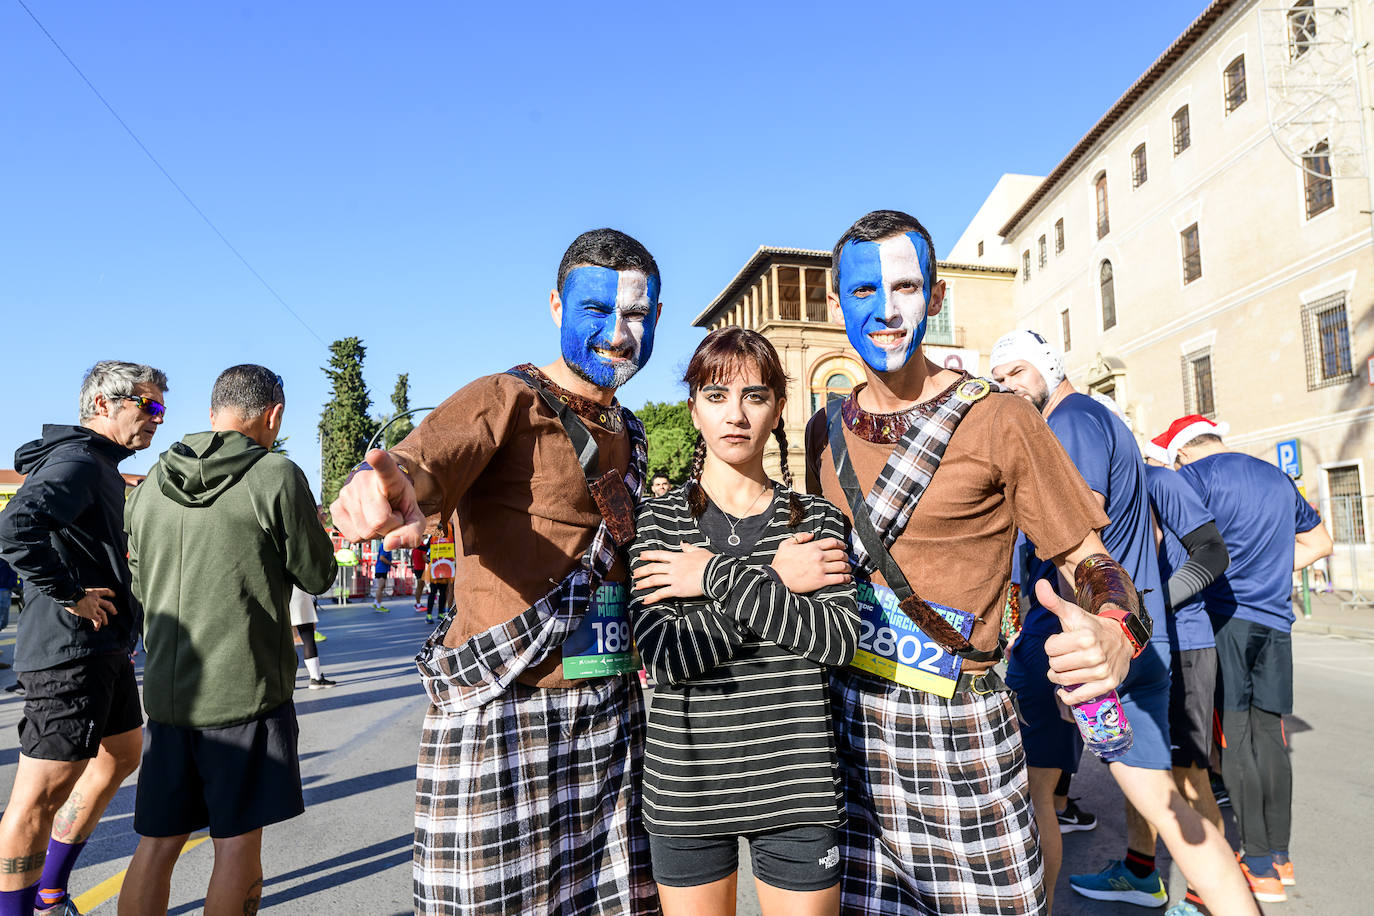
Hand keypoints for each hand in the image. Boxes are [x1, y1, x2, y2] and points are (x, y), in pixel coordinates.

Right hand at [64, 587, 116, 630]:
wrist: (71, 596)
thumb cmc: (72, 593)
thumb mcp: (81, 591)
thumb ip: (84, 596)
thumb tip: (81, 599)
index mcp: (94, 592)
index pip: (105, 591)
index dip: (111, 593)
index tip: (114, 594)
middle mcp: (96, 599)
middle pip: (108, 604)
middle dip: (112, 609)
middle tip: (115, 612)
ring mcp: (95, 607)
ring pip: (103, 614)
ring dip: (105, 619)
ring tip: (105, 623)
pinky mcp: (91, 613)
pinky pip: (97, 620)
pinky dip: (97, 624)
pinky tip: (96, 628)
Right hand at [330, 449, 425, 548]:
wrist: (383, 492)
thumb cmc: (400, 502)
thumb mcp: (415, 516)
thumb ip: (412, 532)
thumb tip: (390, 545)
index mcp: (388, 476)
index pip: (384, 468)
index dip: (380, 462)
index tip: (375, 454)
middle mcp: (362, 481)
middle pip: (378, 522)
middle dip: (390, 527)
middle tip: (392, 515)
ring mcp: (346, 493)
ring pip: (364, 532)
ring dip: (376, 532)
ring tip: (380, 515)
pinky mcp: (335, 506)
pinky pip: (352, 536)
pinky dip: (363, 535)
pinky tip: (367, 520)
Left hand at [632, 543, 713, 604]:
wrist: (715, 573)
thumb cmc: (709, 561)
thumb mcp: (699, 551)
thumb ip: (689, 548)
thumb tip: (683, 543)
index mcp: (678, 557)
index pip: (659, 555)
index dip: (649, 555)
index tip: (640, 556)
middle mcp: (673, 567)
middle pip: (653, 568)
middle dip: (642, 571)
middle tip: (634, 574)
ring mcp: (674, 578)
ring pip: (654, 580)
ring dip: (644, 583)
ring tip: (636, 586)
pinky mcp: (677, 589)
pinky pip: (661, 593)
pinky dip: (652, 597)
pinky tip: (645, 600)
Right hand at [770, 532, 850, 592]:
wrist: (777, 578)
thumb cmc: (781, 562)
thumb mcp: (786, 544)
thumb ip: (799, 537)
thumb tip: (811, 534)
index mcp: (812, 547)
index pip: (832, 542)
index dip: (841, 544)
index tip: (843, 547)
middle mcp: (819, 557)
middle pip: (839, 554)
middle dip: (845, 555)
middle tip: (846, 558)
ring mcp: (821, 569)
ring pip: (841, 566)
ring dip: (847, 566)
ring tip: (848, 568)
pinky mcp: (821, 581)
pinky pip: (839, 578)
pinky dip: (846, 578)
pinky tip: (848, 578)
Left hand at [1038, 579, 1131, 705]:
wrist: (1121, 639)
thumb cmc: (1090, 626)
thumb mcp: (1072, 613)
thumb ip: (1053, 602)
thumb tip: (1039, 584)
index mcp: (1085, 636)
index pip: (1049, 649)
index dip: (1052, 645)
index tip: (1062, 641)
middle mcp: (1095, 655)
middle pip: (1055, 666)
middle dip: (1056, 661)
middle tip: (1066, 655)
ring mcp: (1102, 672)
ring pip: (1064, 681)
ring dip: (1059, 676)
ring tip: (1067, 668)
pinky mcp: (1107, 685)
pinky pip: (1078, 697)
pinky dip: (1068, 696)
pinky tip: (1064, 690)